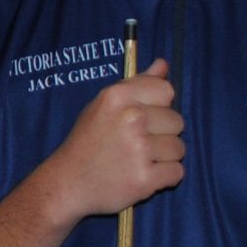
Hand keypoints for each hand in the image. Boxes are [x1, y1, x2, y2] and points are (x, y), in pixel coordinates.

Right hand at [44, 57, 182, 218]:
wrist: (67, 182)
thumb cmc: (88, 140)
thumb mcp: (105, 105)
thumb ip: (137, 84)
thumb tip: (163, 64)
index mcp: (117, 96)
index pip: (166, 90)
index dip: (159, 105)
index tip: (143, 117)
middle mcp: (130, 119)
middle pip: (177, 121)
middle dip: (163, 133)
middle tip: (137, 143)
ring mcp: (138, 150)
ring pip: (179, 148)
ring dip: (165, 157)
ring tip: (139, 160)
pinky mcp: (145, 179)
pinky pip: (177, 173)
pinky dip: (164, 177)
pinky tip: (143, 175)